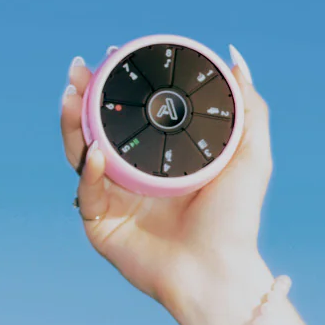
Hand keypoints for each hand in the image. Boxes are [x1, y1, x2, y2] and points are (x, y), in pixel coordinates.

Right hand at [58, 48, 274, 324]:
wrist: (218, 270)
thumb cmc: (237, 218)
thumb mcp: (252, 154)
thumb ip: (248, 106)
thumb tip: (236, 58)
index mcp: (165, 158)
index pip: (135, 114)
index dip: (122, 85)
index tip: (117, 54)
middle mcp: (136, 175)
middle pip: (99, 128)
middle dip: (84, 97)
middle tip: (80, 69)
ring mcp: (116, 199)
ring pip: (82, 154)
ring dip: (73, 124)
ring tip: (73, 96)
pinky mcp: (102, 225)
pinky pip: (87, 193)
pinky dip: (89, 172)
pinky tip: (95, 153)